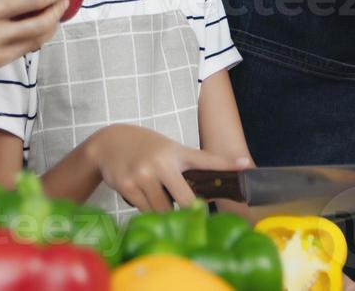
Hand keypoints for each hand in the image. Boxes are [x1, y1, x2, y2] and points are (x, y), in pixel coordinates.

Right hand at [84, 125, 250, 211]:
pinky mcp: (127, 186)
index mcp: (175, 151)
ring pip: (164, 209)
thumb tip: (209, 193)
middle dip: (188, 209)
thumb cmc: (145, 148)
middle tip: (188, 211)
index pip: (205, 159)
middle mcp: (161, 162)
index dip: (226, 163)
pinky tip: (143, 196)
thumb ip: (188, 168)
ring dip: (165, 210)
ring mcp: (143, 175)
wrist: (108, 143)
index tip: (245, 166)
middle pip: (185, 199)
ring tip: (158, 196)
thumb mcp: (168, 150)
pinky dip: (148, 210)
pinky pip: (145, 210)